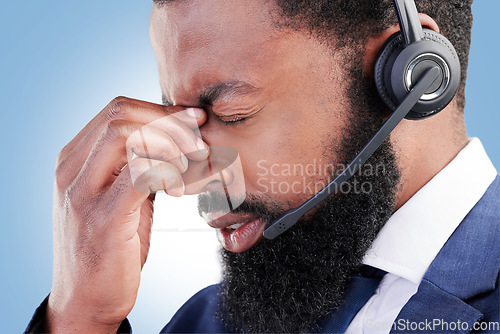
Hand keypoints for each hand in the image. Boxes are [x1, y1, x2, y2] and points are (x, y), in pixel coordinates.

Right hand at [46, 97, 207, 332]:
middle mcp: (71, 170)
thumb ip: (137, 167)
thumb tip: (175, 139)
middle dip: (170, 123)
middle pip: (122, 114)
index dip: (161, 111)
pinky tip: (180, 189)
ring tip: (192, 167)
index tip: (194, 122)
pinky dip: (168, 172)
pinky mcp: (102, 219)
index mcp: (75, 160)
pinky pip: (139, 173)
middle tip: (199, 145)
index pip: (118, 110)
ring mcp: (82, 193)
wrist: (86, 300)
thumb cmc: (110, 247)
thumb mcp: (121, 197)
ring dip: (171, 145)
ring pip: (127, 135)